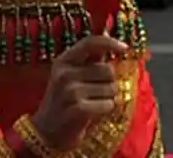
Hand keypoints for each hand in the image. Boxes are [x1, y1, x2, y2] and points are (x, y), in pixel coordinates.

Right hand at [30, 35, 126, 149]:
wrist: (46, 131)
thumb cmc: (64, 101)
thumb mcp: (71, 76)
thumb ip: (90, 60)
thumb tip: (113, 41)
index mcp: (64, 61)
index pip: (90, 42)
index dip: (110, 42)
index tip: (125, 48)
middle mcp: (65, 73)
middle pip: (108, 69)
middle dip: (109, 82)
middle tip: (96, 93)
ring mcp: (71, 91)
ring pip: (111, 88)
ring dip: (108, 98)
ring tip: (92, 104)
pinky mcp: (78, 109)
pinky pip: (108, 104)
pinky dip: (105, 110)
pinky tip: (93, 114)